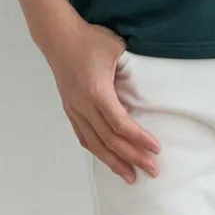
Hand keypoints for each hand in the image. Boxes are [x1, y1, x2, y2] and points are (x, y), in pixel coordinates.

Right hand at [43, 21, 161, 182]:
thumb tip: (152, 84)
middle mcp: (83, 105)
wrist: (58, 36)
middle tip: (152, 171)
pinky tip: (108, 160)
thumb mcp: (116, 49)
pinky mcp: (70, 109)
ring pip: (95, 143)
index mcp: (97, 91)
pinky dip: (97, 150)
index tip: (156, 149)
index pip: (121, 124)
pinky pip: (83, 136)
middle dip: (133, 158)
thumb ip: (132, 69)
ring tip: (130, 177)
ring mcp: (74, 109)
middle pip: (110, 140)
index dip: (139, 139)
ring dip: (114, 162)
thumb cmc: (90, 39)